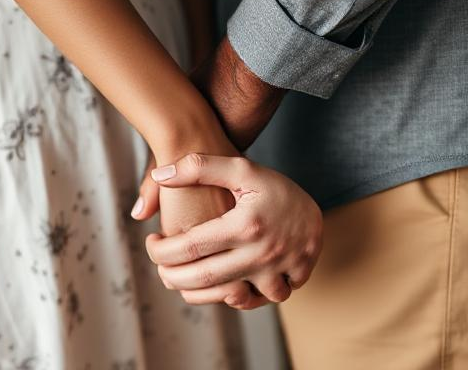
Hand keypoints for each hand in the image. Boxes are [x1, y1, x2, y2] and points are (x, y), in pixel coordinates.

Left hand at [145, 153, 322, 307]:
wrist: (315, 203)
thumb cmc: (271, 184)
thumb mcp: (240, 168)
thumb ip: (198, 167)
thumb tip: (159, 174)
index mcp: (244, 224)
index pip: (189, 247)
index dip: (161, 250)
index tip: (152, 243)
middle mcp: (261, 252)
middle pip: (202, 277)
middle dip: (171, 276)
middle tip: (160, 267)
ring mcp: (278, 270)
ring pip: (227, 297)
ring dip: (197, 294)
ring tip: (182, 279)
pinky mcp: (289, 280)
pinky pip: (257, 300)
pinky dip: (234, 299)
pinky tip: (217, 286)